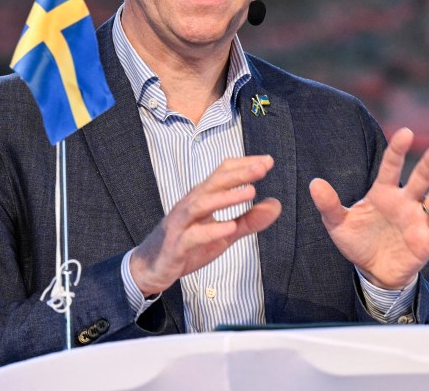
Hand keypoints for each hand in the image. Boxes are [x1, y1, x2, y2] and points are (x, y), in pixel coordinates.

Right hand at [129, 155, 281, 295]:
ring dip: (226, 197)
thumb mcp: (224, 233)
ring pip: (201, 204)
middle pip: (213, 182)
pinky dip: (211, 230)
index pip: (222, 173)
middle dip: (238, 174)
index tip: (268, 161)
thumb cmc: (188, 244)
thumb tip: (276, 204)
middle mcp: (190, 205)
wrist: (152, 267)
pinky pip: (193, 236)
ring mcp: (181, 224)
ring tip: (250, 192)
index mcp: (201, 198)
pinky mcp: (176, 245)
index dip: (243, 165)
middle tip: (262, 168)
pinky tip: (230, 227)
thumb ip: (249, 220)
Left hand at [309, 128, 428, 288]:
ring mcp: (417, 221)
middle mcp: (404, 202)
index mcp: (382, 193)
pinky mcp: (426, 243)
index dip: (397, 151)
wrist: (372, 271)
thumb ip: (328, 204)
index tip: (405, 133)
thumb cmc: (357, 241)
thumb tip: (314, 183)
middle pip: (420, 179)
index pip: (391, 167)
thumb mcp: (337, 224)